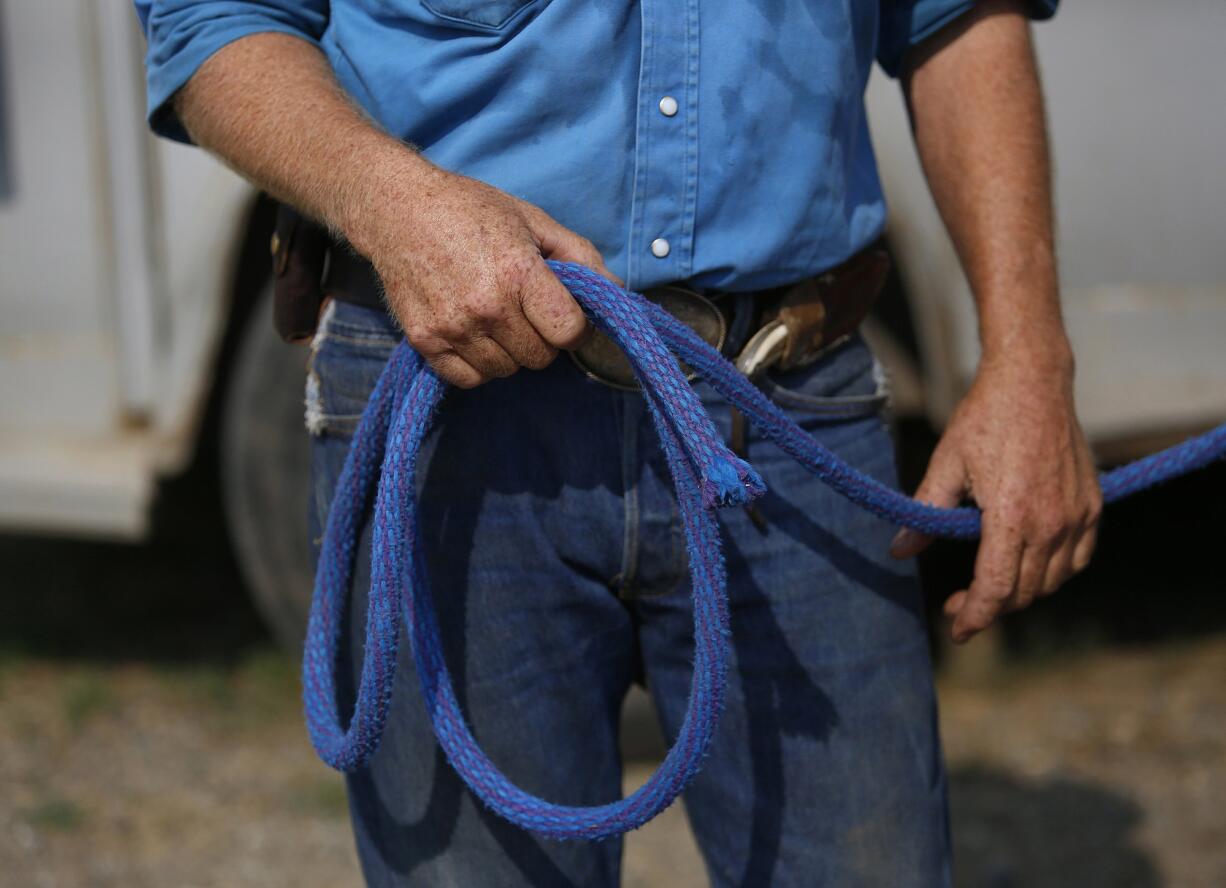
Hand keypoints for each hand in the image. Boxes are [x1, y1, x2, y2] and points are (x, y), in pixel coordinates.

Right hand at [351, 162, 617, 387]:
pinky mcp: (425, 341)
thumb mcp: (532, 221)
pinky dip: (478, 364)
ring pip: (506, 371)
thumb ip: (580, 257)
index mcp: (518, 272)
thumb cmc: (470, 209)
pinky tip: (474, 334)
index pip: (569, 332)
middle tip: (525, 310)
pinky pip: (469, 379)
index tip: (565, 315)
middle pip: (540, 357)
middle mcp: (486, 305)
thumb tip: (619, 293)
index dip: (575, 327)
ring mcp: (453, 327)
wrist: (396, 209)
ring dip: (510, 352)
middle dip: (542, 338)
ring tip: (496, 318)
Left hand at [890, 344, 1101, 642]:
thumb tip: (899, 551)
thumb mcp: (945, 465)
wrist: (1033, 381)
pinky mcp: (1092, 506)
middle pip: (1024, 592)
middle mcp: (1051, 522)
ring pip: (1052, 582)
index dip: (974, 617)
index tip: (956, 631)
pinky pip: (1077, 559)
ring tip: (989, 586)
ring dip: (1021, 593)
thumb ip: (924, 514)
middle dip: (990, 607)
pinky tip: (1028, 566)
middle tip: (957, 604)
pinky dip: (1053, 574)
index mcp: (1012, 516)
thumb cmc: (984, 419)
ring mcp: (1077, 516)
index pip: (996, 589)